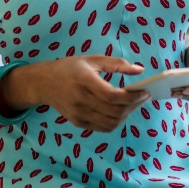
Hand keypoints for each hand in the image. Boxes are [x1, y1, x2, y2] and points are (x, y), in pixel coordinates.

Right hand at [0, 55, 149, 131]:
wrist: (43, 83)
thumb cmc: (70, 68)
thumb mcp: (92, 60)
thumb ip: (117, 64)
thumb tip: (140, 70)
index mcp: (84, 81)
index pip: (112, 96)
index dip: (132, 97)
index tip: (145, 92)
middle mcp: (81, 100)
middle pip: (114, 111)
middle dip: (133, 106)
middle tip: (143, 97)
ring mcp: (79, 114)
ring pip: (111, 123)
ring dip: (127, 115)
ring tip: (133, 104)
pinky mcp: (78, 122)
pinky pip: (103, 127)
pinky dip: (116, 121)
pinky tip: (120, 110)